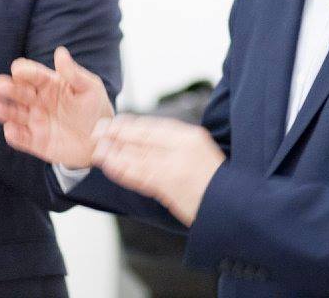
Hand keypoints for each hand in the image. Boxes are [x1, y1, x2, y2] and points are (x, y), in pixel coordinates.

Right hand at [0, 47, 113, 168]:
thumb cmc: (95, 109)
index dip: (24, 71)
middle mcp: (38, 101)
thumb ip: (74, 73)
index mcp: (49, 85)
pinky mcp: (35, 141)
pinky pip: (20, 138)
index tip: (18, 70)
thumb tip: (60, 52)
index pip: (32, 74)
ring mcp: (35, 121)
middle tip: (1, 86)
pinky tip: (10, 130)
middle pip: (17, 92)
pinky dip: (13, 135)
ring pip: (13, 114)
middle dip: (7, 88)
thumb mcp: (90, 88)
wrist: (102, 140)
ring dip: (3, 110)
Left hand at [91, 114, 224, 225]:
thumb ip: (175, 144)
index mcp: (190, 136)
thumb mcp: (199, 151)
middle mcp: (181, 147)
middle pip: (141, 137)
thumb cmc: (214, 182)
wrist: (231, 206)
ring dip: (114, 152)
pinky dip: (122, 170)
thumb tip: (145, 141)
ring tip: (97, 150)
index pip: (153, 126)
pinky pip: (139, 175)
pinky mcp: (168, 186)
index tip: (113, 123)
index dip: (129, 124)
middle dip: (116, 134)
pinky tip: (109, 166)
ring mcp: (174, 166)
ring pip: (137, 156)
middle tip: (97, 131)